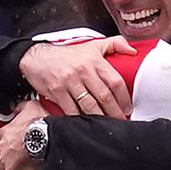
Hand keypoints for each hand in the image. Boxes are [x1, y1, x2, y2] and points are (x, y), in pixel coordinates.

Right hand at [19, 36, 135, 118]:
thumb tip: (132, 51)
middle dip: (115, 112)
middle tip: (121, 121)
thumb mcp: (92, 45)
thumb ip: (114, 44)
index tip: (128, 108)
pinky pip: (72, 110)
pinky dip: (80, 119)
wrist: (37, 57)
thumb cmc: (66, 54)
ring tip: (107, 125)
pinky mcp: (57, 91)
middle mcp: (83, 70)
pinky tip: (87, 124)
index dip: (124, 98)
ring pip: (89, 105)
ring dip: (100, 118)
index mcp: (94, 60)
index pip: (115, 81)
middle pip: (104, 96)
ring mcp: (69, 82)